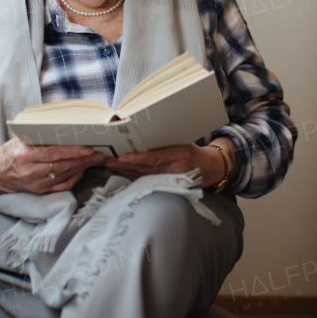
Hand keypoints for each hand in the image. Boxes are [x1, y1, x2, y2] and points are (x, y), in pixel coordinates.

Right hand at [0, 138, 104, 196]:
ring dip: (82, 167)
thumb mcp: (20, 140)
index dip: (72, 151)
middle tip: (98, 153)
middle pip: (62, 165)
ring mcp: (35, 184)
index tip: (87, 148)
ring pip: (63, 175)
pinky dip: (73, 178)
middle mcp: (30, 171)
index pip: (53, 153)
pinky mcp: (39, 191)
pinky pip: (61, 186)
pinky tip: (82, 170)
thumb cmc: (10, 152)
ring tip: (94, 160)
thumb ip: (39, 136)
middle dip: (82, 159)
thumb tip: (65, 129)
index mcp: (24, 155)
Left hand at [105, 138, 233, 188]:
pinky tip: (122, 171)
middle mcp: (175, 171)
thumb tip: (141, 131)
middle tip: (109, 160)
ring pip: (143, 177)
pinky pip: (146, 181)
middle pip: (145, 169)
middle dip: (125, 166)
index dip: (137, 159)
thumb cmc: (192, 150)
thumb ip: (164, 141)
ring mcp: (171, 181)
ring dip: (125, 171)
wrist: (207, 169)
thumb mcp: (183, 141)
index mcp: (180, 156)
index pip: (154, 159)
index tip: (122, 157)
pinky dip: (132, 176)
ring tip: (111, 165)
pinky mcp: (166, 186)